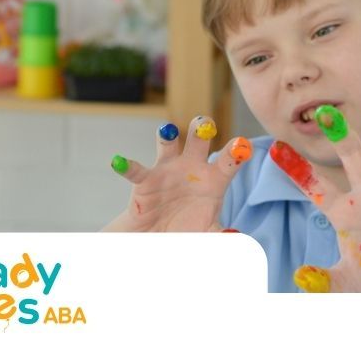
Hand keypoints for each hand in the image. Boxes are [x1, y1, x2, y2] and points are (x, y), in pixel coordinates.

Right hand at [109, 117, 250, 231]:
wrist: (160, 237)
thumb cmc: (190, 228)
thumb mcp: (208, 232)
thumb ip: (221, 235)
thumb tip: (234, 238)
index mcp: (214, 179)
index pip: (228, 162)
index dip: (235, 153)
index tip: (242, 146)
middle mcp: (192, 167)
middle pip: (199, 142)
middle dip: (201, 129)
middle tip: (204, 123)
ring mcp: (167, 170)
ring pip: (168, 145)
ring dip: (167, 135)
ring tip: (166, 129)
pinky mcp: (145, 180)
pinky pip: (135, 171)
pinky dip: (126, 166)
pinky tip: (118, 161)